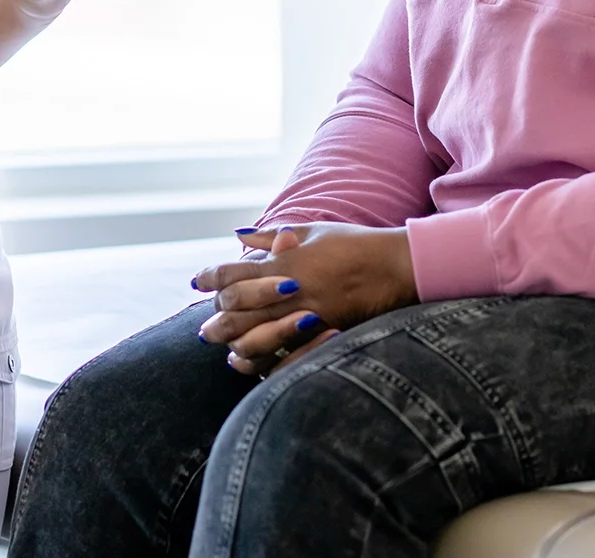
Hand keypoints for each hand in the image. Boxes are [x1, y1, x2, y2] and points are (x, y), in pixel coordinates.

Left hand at [191, 223, 418, 374]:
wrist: (395, 269)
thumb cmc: (355, 245)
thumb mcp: (314, 233)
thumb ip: (274, 237)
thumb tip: (241, 235)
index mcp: (285, 263)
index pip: (232, 273)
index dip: (210, 277)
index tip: (199, 280)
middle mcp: (289, 292)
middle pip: (234, 309)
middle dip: (214, 317)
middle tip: (203, 326)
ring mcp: (304, 317)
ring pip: (251, 337)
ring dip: (230, 341)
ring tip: (220, 344)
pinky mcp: (320, 336)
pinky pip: (280, 357)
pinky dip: (259, 362)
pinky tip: (247, 361)